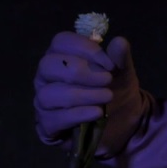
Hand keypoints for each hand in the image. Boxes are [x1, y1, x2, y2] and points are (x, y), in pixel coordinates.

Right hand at [33, 32, 151, 157]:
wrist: (120, 122)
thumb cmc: (115, 88)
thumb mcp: (123, 72)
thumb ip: (120, 57)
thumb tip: (119, 42)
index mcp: (62, 56)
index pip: (60, 42)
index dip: (85, 49)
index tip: (110, 64)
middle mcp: (47, 76)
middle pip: (47, 65)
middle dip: (79, 72)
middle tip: (107, 80)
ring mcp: (43, 101)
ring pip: (49, 94)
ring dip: (82, 95)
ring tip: (107, 97)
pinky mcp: (47, 125)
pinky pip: (53, 119)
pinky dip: (78, 114)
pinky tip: (97, 112)